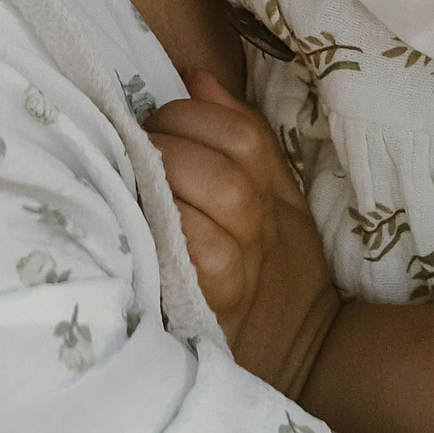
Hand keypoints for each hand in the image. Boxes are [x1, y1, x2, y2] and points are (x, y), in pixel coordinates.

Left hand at [145, 74, 342, 398]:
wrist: (303, 355)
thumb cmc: (276, 271)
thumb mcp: (275, 199)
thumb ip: (242, 135)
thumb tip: (195, 77)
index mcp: (274, 192)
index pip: (242, 133)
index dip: (193, 116)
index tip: (160, 121)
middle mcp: (262, 227)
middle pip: (224, 168)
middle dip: (170, 146)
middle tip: (135, 149)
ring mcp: (241, 269)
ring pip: (209, 207)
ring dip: (163, 183)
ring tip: (130, 182)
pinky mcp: (213, 306)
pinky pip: (194, 254)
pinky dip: (166, 231)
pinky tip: (140, 224)